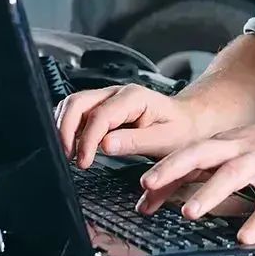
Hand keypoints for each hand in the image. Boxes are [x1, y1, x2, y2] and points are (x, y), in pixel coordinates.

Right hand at [54, 84, 202, 168]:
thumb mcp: (164, 140)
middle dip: (66, 129)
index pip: (99, 116)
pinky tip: (72, 146)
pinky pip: (79, 112)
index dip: (87, 140)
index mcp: (134, 98)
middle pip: (78, 102)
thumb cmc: (181, 130)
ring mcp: (108, 98)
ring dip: (65, 127)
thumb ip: (135, 142)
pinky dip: (70, 127)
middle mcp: (117, 93)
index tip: (83, 162)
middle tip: (67, 157)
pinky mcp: (104, 107)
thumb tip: (105, 145)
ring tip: (68, 154)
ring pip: (74, 104)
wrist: (190, 120)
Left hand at [137, 115, 254, 244]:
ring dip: (208, 193)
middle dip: (172, 168)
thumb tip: (175, 186)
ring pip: (231, 175)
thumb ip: (209, 165)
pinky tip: (246, 236)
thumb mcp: (238, 147)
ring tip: (189, 212)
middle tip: (148, 185)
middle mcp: (239, 147)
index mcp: (224, 142)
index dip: (163, 172)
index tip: (141, 192)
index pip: (187, 154)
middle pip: (200, 153)